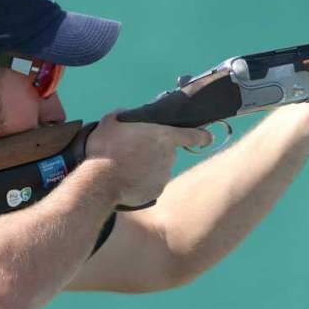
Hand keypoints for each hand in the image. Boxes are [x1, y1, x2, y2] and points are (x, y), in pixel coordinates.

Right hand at [85, 112, 211, 205]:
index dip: (202, 135)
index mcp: (164, 136)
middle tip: (134, 151)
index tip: (207, 137)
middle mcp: (170, 157)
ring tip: (126, 167)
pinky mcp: (156, 192)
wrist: (101, 181)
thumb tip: (127, 115)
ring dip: (147, 167)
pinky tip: (127, 180)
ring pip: (159, 169)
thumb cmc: (107, 148)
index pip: (193, 135)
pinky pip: (151, 184)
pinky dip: (142, 182)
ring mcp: (164, 176)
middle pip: (167, 152)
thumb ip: (125, 115)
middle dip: (155, 151)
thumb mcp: (111, 121)